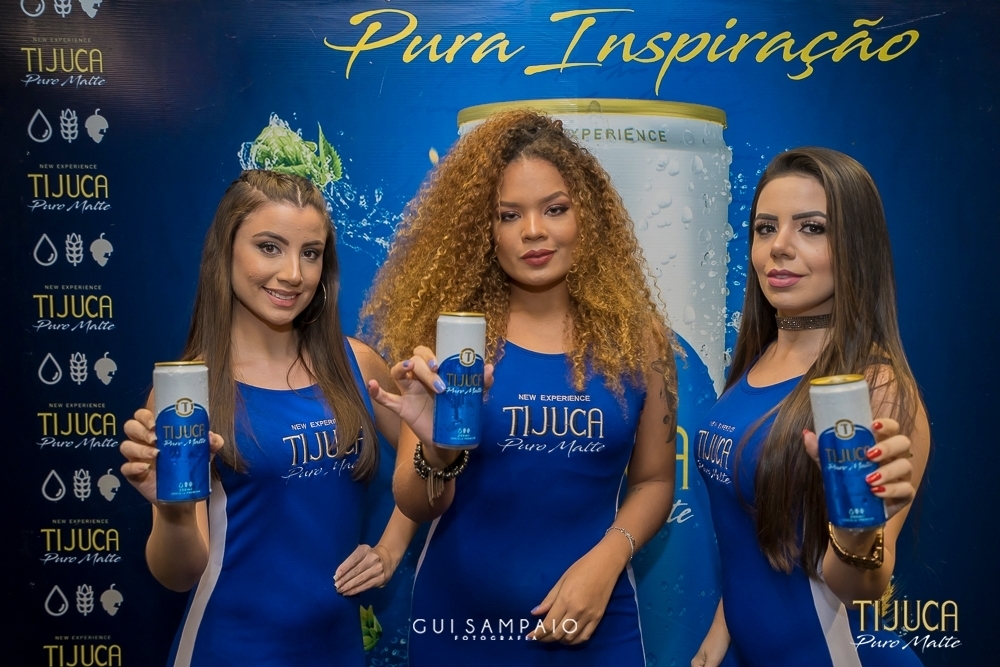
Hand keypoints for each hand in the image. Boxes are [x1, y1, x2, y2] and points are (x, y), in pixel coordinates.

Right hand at [119, 408, 223, 504]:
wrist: (183, 495)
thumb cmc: (189, 467)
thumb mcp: (204, 454)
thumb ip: (212, 443)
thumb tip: (211, 436)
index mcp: (157, 432)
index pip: (142, 416)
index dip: (145, 417)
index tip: (156, 424)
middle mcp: (143, 442)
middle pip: (130, 426)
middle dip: (140, 430)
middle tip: (155, 439)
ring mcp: (136, 458)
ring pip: (125, 446)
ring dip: (139, 448)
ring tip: (156, 454)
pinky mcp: (133, 475)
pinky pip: (125, 467)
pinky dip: (133, 466)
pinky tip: (146, 468)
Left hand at [334, 544, 395, 595]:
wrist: (388, 558)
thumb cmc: (369, 555)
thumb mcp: (362, 552)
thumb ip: (352, 560)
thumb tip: (338, 574)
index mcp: (365, 550)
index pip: (353, 559)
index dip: (344, 568)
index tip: (336, 576)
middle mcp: (372, 559)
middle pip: (356, 571)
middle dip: (344, 580)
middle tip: (336, 586)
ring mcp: (377, 570)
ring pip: (360, 580)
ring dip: (349, 587)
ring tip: (340, 590)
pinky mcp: (380, 579)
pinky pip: (365, 586)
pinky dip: (355, 590)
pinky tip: (348, 593)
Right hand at [367, 345, 493, 445]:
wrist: (448, 439)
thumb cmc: (456, 412)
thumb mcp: (471, 398)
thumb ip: (480, 384)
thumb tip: (489, 369)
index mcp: (435, 372)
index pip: (427, 352)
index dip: (431, 354)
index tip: (441, 363)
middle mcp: (419, 378)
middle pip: (414, 360)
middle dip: (424, 366)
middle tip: (438, 380)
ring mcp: (408, 392)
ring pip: (397, 372)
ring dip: (403, 368)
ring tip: (409, 369)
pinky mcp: (402, 408)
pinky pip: (385, 399)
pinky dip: (376, 392)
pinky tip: (371, 385)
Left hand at [527, 548, 619, 643]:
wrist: (605, 564)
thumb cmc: (581, 568)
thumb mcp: (562, 581)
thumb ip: (549, 599)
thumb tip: (535, 613)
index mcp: (565, 600)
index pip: (548, 624)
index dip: (538, 633)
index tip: (530, 636)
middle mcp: (576, 611)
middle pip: (558, 633)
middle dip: (545, 638)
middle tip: (539, 637)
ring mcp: (589, 616)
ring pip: (570, 637)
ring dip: (559, 640)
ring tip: (552, 637)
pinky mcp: (598, 618)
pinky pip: (585, 637)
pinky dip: (574, 641)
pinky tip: (568, 637)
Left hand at [803, 417, 914, 520]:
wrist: (853, 513)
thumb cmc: (847, 482)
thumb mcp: (832, 466)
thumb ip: (820, 451)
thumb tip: (807, 434)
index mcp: (879, 444)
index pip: (891, 427)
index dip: (886, 424)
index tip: (874, 426)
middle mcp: (895, 457)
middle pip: (903, 442)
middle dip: (888, 447)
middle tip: (869, 455)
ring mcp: (902, 475)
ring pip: (905, 466)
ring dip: (888, 471)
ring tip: (868, 479)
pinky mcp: (905, 494)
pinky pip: (906, 489)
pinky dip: (892, 490)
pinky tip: (876, 492)